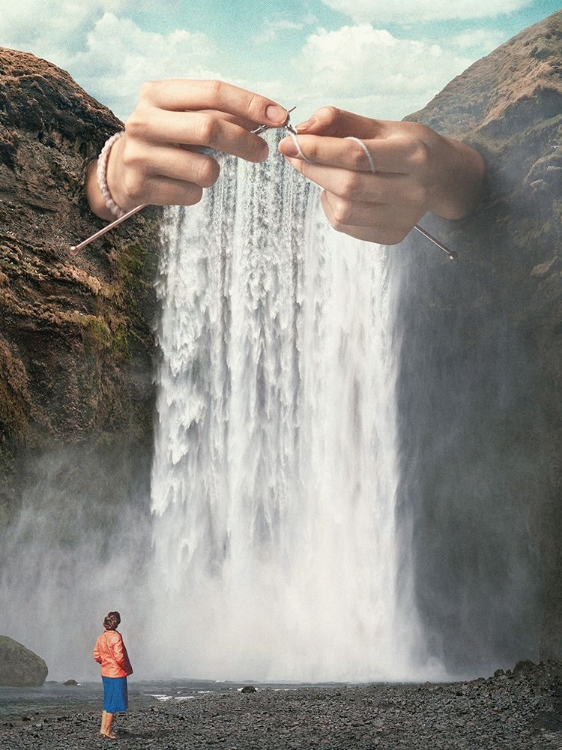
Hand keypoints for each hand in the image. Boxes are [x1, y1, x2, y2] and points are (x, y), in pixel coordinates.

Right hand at [87, 80, 287, 219]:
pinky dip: (196, 192)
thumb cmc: (165, 138)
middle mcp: (143, 120)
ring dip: (215, 173)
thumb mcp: (186, 117)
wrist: (118, 169)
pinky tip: (180, 184)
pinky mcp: (140, 186)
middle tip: (263, 152)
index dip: (250, 103)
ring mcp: (139, 155)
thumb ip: (222, 114)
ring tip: (201, 169)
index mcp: (157, 93)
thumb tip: (270, 115)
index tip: (280, 116)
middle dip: (245, 142)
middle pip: (210, 128)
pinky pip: (191, 194)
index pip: (213, 92)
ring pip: (204, 169)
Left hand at [278, 107, 485, 244]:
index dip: (317, 149)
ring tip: (325, 173)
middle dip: (313, 169)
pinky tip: (340, 193)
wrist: (444, 178)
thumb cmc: (408, 146)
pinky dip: (332, 207)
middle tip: (294, 155)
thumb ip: (341, 120)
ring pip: (344, 210)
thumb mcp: (382, 124)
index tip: (290, 142)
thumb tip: (303, 128)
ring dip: (323, 189)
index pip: (356, 154)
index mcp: (413, 154)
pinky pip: (346, 225)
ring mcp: (403, 218)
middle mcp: (412, 190)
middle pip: (348, 185)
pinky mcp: (392, 236)